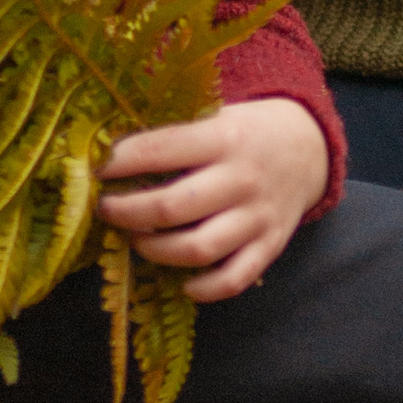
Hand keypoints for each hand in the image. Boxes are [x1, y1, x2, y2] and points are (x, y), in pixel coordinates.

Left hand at [98, 96, 330, 302]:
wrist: (308, 147)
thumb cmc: (244, 130)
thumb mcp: (215, 114)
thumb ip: (173, 132)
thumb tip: (104, 147)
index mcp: (224, 137)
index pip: (159, 151)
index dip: (118, 163)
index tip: (93, 170)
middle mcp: (242, 178)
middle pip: (171, 207)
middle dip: (126, 212)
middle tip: (106, 210)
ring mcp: (258, 216)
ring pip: (197, 249)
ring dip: (155, 251)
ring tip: (137, 240)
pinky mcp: (271, 245)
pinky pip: (234, 279)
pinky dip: (204, 288)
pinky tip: (181, 281)